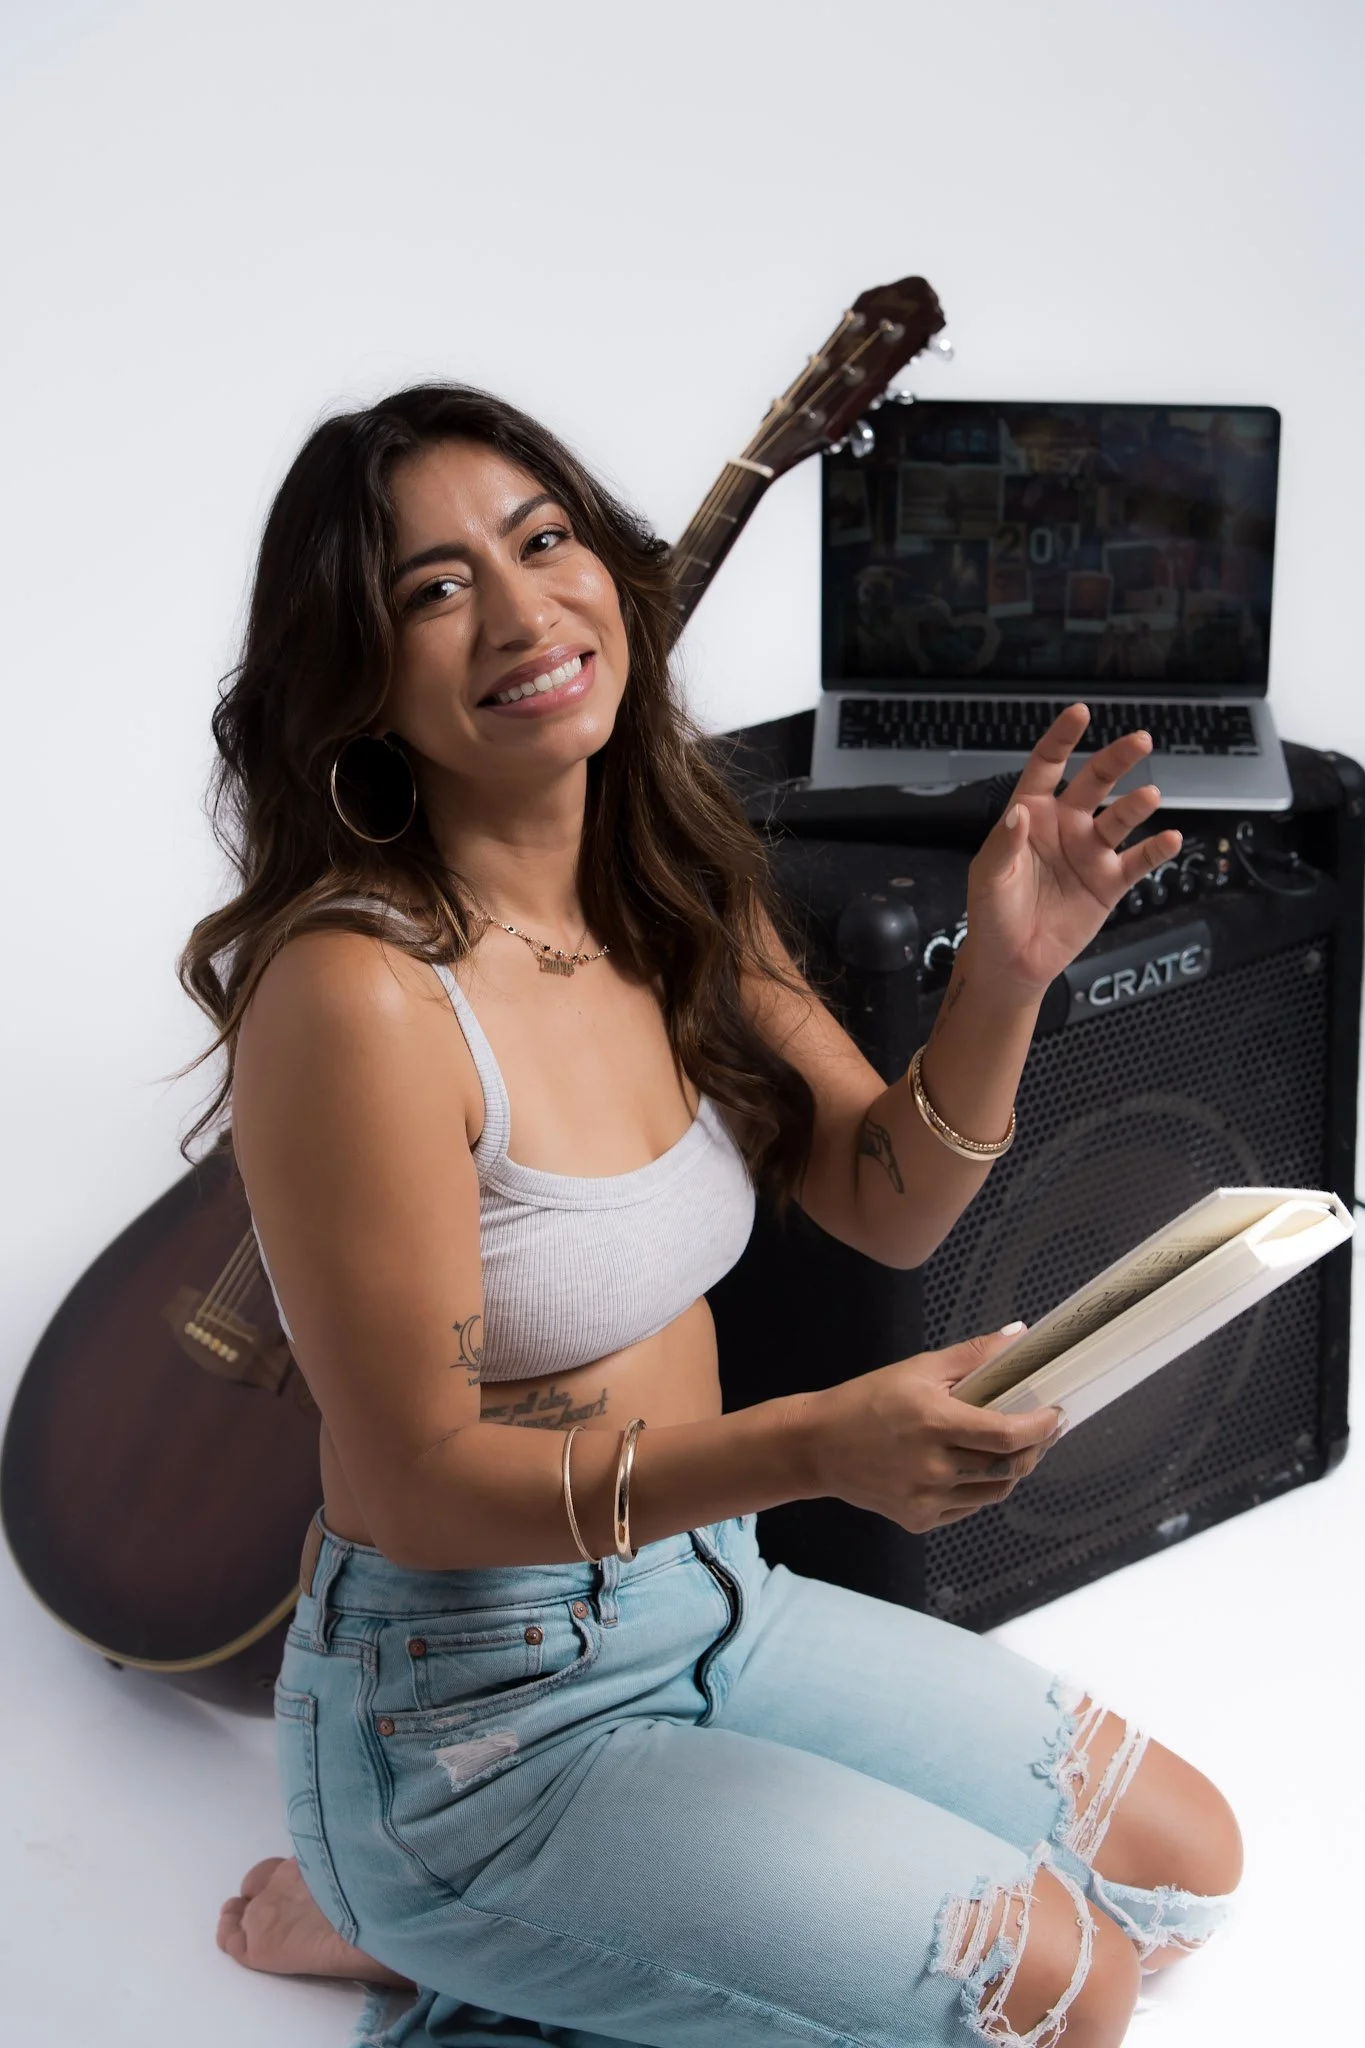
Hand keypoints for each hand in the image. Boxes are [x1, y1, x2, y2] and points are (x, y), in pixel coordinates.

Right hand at [796, 1329, 1063, 1534]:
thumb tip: (1020, 1335)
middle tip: (1044, 1430)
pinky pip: (968, 1508)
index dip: (1040, 1427)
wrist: (817, 1446)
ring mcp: (926, 1499)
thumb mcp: (917, 1369)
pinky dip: (982, 1488)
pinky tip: (977, 1467)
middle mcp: (933, 1467)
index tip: (1056, 1414)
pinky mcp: (919, 1519)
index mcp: (934, 1423)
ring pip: (994, 1492)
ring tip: (1016, 1449)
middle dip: (1036, 1448)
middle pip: (1008, 1467)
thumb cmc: (867, 1401)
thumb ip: (972, 1355)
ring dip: (1014, 1470)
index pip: (1006, 1433)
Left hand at [965, 704, 1183, 995]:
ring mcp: (1090, 852)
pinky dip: (1156, 850)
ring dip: (1136, 805)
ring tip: (1149, 796)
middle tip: (1140, 741)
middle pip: (1095, 783)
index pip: (1047, 766)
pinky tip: (1171, 839)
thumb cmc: (992, 915)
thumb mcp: (990, 877)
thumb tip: (1020, 813)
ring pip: (1120, 819)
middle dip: (1116, 760)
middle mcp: (1065, 826)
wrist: (1011, 962)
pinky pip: (1138, 861)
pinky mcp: (1109, 883)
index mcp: (1031, 814)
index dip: (1062, 739)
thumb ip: (1005, 844)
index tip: (1080, 713)